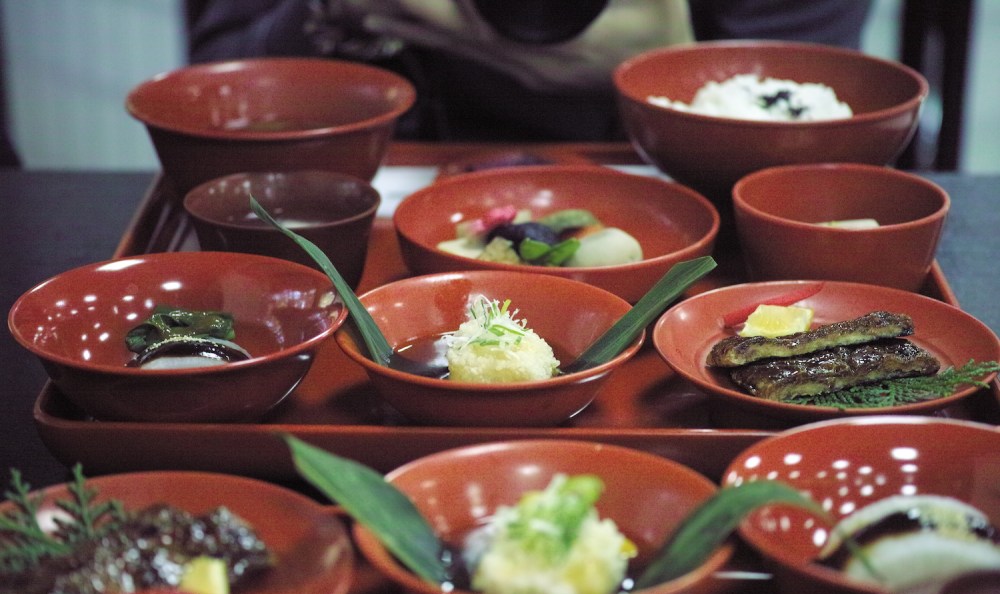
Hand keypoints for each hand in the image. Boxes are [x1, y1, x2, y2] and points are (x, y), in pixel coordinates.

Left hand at [356, 0, 692, 91]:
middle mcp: (518, 67)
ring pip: (446, 45)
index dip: (417, 13)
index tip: (374, 2)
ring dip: (399, 26)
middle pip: (441, 36)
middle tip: (337, 5)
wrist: (675, 74)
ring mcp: (518, 69)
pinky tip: (400, 25)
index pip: (462, 30)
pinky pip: (462, 48)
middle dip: (389, 16)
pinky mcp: (521, 66)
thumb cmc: (663, 35)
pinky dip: (426, 33)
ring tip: (350, 12)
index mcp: (540, 56)